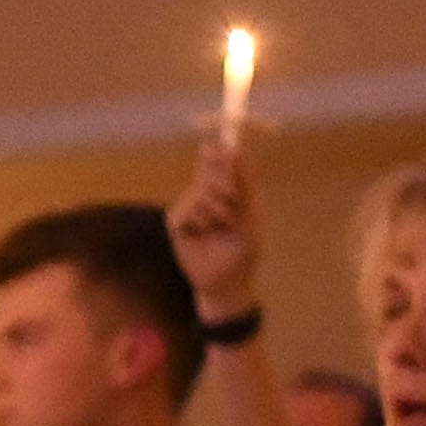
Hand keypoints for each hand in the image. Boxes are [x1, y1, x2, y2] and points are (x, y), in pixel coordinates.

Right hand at [170, 136, 262, 325]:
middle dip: (224, 184)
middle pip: (208, 172)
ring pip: (199, 192)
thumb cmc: (243, 248)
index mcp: (225, 190)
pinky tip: (202, 235)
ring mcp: (188, 207)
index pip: (218, 162)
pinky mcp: (176, 222)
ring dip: (216, 209)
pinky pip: (187, 210)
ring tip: (220, 227)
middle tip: (233, 203)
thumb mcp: (249, 211)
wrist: (228, 280)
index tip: (218, 146)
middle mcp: (205, 194)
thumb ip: (243, 181)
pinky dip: (199, 221)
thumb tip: (236, 149)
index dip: (218, 153)